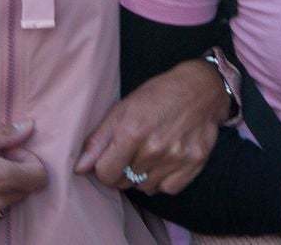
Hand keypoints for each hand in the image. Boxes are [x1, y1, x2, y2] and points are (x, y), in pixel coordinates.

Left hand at [75, 58, 228, 194]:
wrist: (201, 89)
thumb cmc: (157, 95)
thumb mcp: (123, 108)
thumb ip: (98, 140)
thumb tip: (79, 168)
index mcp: (132, 131)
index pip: (105, 173)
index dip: (103, 168)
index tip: (109, 158)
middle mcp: (154, 149)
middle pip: (123, 182)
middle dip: (122, 171)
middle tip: (131, 151)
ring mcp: (175, 158)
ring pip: (144, 188)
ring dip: (142, 176)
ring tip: (149, 153)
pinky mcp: (194, 165)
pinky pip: (167, 189)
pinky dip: (163, 180)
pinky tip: (164, 161)